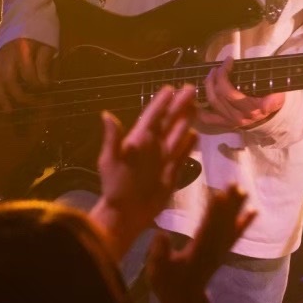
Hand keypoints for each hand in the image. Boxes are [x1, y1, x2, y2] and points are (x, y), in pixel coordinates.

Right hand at [0, 37, 55, 111]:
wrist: (24, 16)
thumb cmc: (40, 31)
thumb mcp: (48, 44)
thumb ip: (45, 63)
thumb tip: (45, 84)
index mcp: (21, 50)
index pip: (28, 72)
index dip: (37, 83)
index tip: (47, 88)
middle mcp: (6, 56)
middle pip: (8, 80)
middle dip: (19, 95)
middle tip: (32, 103)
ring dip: (2, 97)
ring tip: (8, 111)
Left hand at [89, 85, 199, 255]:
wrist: (126, 213)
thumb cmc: (115, 186)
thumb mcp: (110, 161)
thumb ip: (113, 139)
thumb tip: (107, 114)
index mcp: (138, 142)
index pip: (152, 117)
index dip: (160, 103)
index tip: (170, 89)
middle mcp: (152, 147)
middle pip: (168, 122)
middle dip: (179, 106)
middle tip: (190, 89)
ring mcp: (163, 160)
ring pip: (177, 135)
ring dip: (185, 121)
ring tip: (195, 106)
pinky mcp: (171, 173)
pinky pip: (182, 155)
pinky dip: (188, 145)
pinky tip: (195, 135)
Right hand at [148, 186, 252, 302]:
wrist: (186, 301)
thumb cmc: (169, 285)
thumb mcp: (157, 271)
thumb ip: (159, 253)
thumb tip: (160, 233)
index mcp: (197, 251)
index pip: (207, 227)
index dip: (214, 211)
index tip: (219, 194)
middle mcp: (213, 248)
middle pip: (223, 223)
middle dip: (229, 203)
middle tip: (236, 184)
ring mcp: (220, 250)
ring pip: (230, 226)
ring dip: (237, 209)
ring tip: (244, 191)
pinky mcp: (222, 251)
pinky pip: (235, 235)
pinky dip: (244, 223)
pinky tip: (254, 212)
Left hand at [195, 55, 280, 133]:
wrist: (270, 120)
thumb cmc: (272, 102)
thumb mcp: (278, 99)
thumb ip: (275, 101)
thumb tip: (268, 104)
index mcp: (250, 110)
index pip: (228, 92)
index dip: (223, 74)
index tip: (229, 60)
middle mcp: (237, 117)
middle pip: (217, 95)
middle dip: (215, 76)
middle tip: (218, 66)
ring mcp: (229, 121)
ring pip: (211, 102)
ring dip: (208, 85)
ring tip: (212, 74)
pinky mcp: (224, 123)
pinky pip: (207, 117)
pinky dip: (199, 108)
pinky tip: (199, 96)